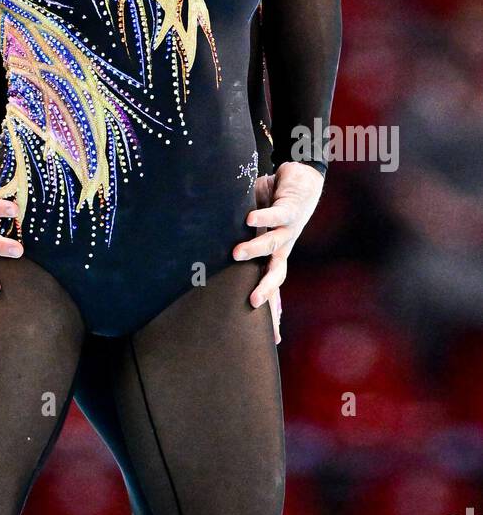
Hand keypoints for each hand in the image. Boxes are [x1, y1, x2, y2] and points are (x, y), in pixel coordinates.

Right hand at [233, 162, 323, 325]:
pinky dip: (263, 217)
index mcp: (275, 252)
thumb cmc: (274, 201)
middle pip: (277, 273)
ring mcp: (289, 228)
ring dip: (254, 250)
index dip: (272, 310)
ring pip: (273, 244)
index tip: (273, 338)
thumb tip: (213, 248)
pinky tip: (251, 219)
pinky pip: (276, 215)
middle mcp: (284, 245)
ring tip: (236, 253)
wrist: (302, 175)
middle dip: (266, 290)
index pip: (272, 284)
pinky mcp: (290, 208)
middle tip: (251, 302)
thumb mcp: (256, 223)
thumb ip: (240, 234)